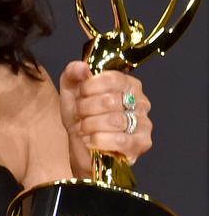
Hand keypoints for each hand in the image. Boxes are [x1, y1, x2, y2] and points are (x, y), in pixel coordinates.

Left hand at [59, 61, 152, 176]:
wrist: (81, 148)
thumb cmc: (81, 118)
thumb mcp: (71, 92)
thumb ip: (72, 73)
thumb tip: (82, 67)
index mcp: (128, 84)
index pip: (112, 78)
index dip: (89, 87)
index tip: (80, 95)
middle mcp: (141, 101)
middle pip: (110, 100)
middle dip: (86, 109)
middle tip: (80, 115)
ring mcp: (144, 123)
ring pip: (114, 120)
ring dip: (90, 125)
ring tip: (84, 128)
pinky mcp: (141, 144)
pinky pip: (119, 140)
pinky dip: (97, 140)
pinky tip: (89, 140)